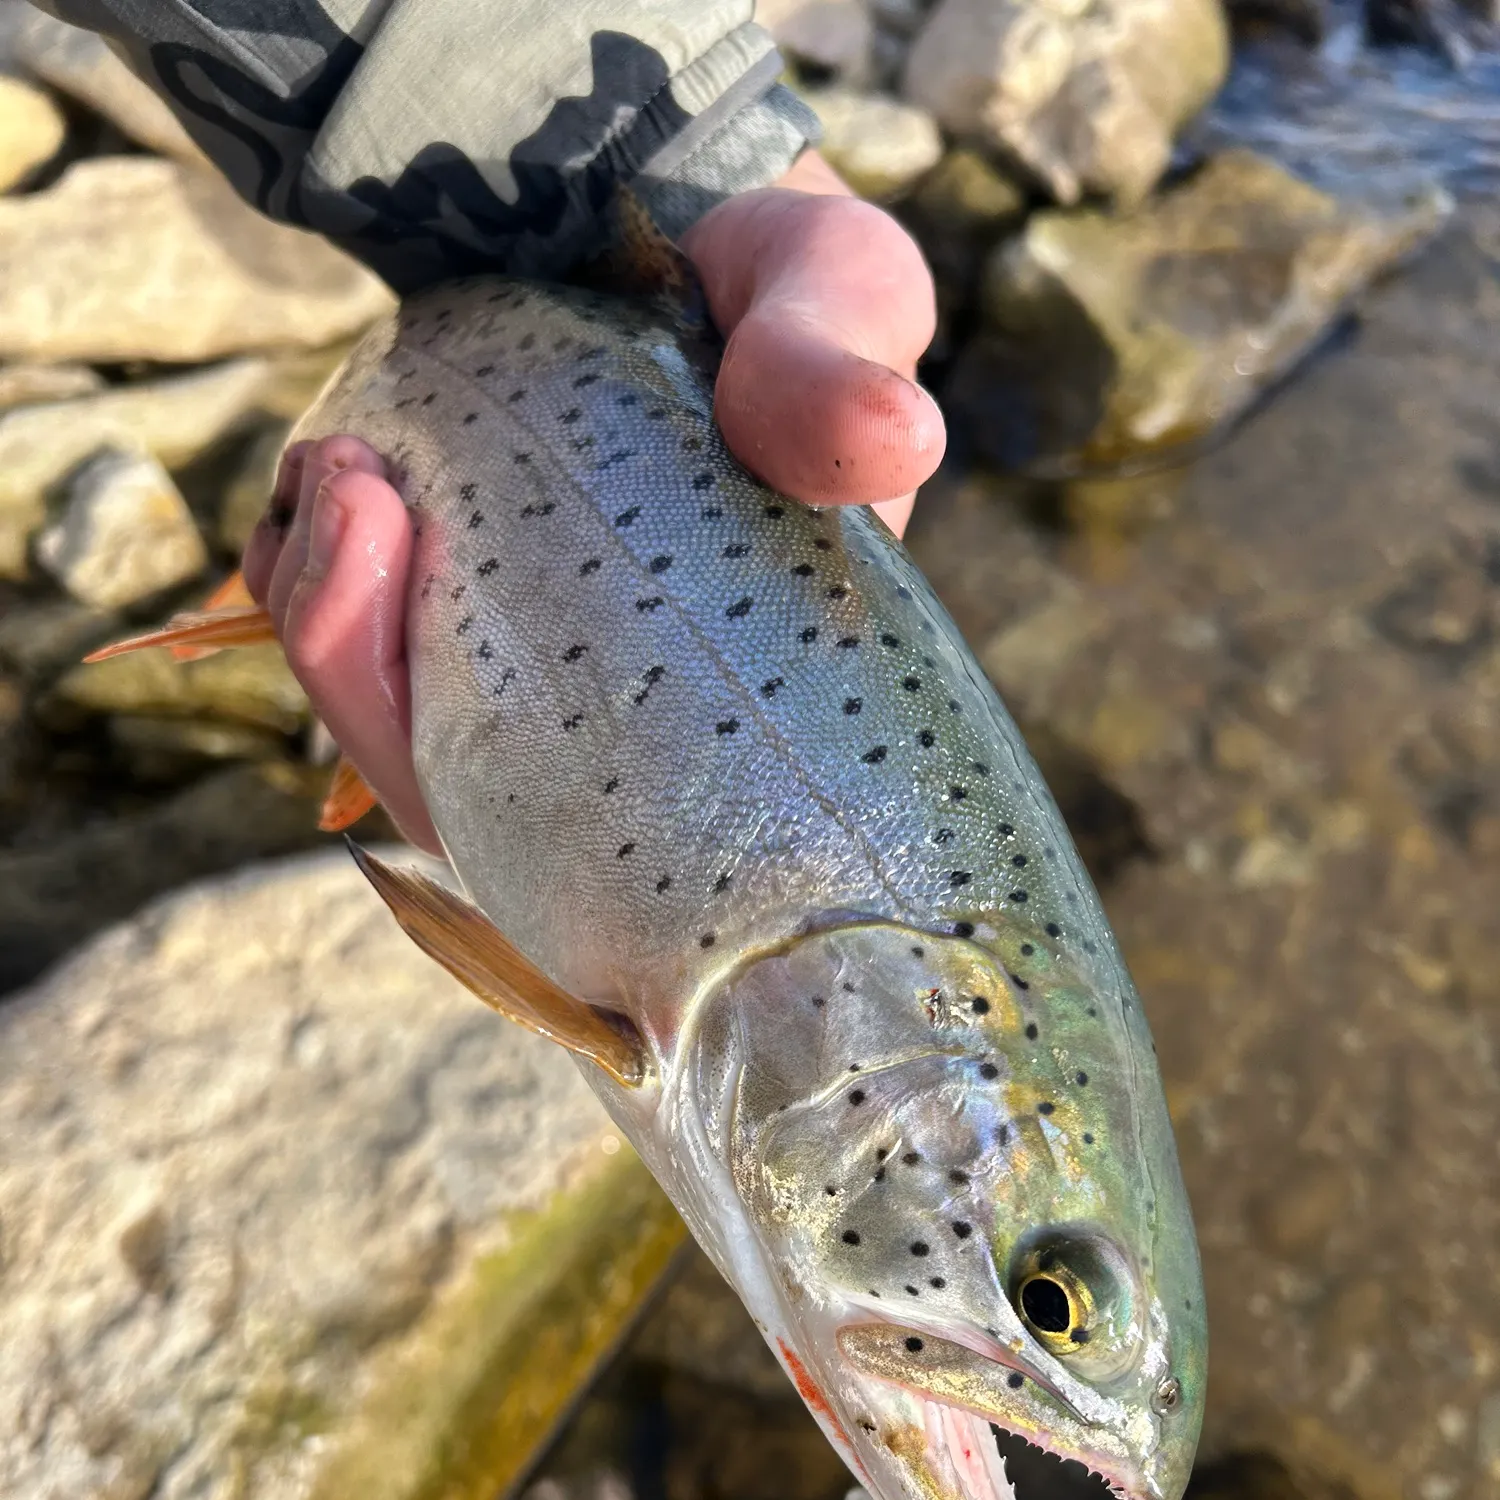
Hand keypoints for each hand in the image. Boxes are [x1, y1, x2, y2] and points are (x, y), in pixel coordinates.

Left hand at [244, 153, 944, 852]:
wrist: (673, 214)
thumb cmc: (779, 283)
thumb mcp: (836, 293)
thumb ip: (838, 365)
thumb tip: (897, 441)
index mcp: (732, 695)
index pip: (628, 837)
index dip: (517, 808)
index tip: (449, 662)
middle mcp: (624, 701)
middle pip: (472, 792)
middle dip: (375, 687)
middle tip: (360, 503)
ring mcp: (527, 651)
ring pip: (397, 723)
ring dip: (328, 622)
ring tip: (342, 472)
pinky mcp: (446, 591)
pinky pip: (354, 636)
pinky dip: (309, 574)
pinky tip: (330, 478)